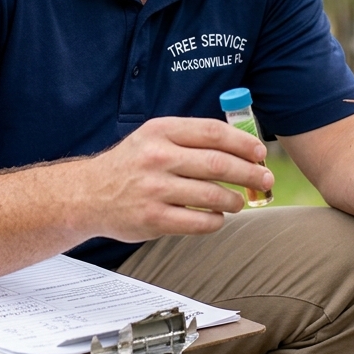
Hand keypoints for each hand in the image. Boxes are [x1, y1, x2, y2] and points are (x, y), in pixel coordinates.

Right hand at [73, 117, 274, 242]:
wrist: (88, 195)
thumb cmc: (131, 165)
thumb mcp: (154, 138)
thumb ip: (191, 138)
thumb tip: (243, 146)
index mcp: (161, 131)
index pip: (213, 133)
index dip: (243, 143)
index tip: (260, 153)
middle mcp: (157, 157)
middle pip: (219, 164)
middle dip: (250, 173)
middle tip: (265, 179)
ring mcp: (154, 189)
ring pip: (213, 195)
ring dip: (235, 200)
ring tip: (240, 201)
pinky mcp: (153, 219)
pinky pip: (199, 222)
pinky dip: (216, 221)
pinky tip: (218, 217)